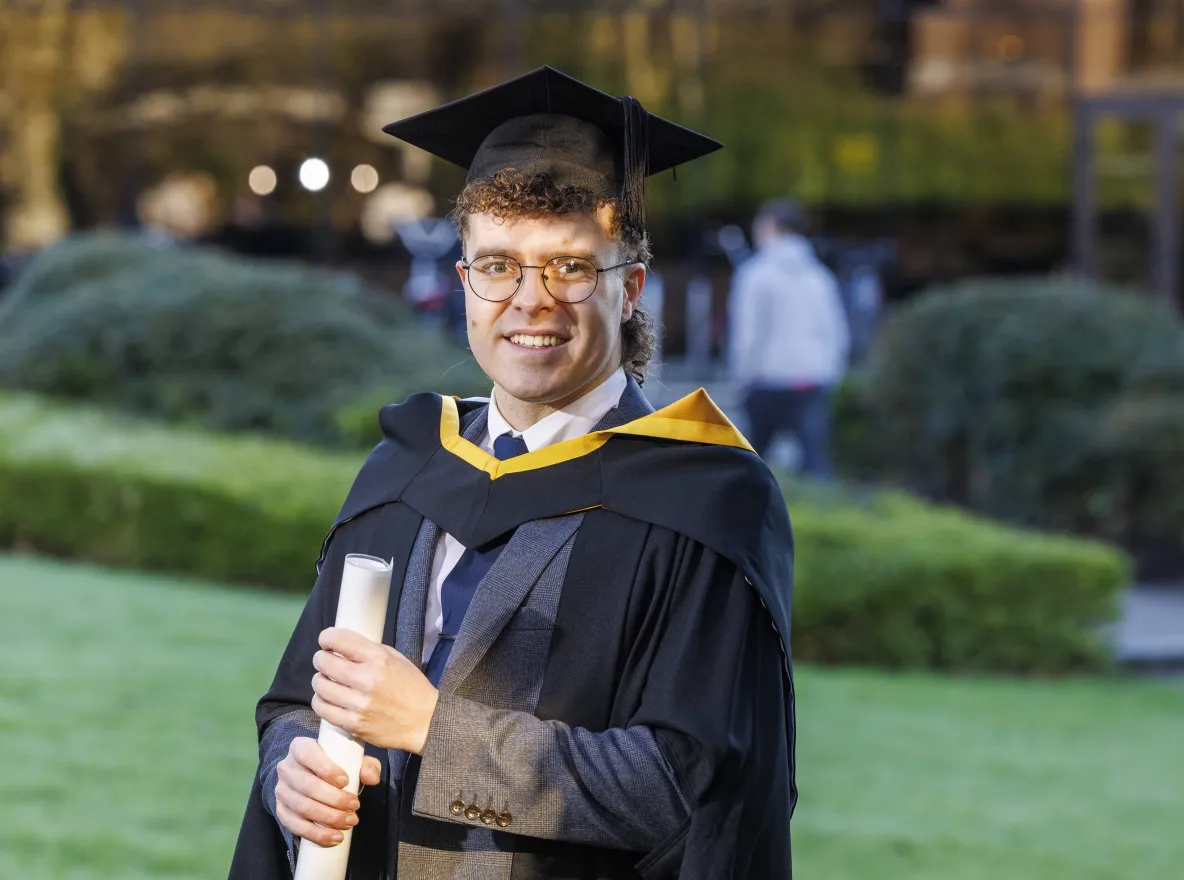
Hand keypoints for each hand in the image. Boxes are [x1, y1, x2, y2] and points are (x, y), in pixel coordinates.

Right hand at [274, 737, 381, 846]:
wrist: (312, 776)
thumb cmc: (335, 765)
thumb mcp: (352, 758)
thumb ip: (366, 765)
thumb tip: (372, 778)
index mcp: (300, 747)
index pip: (308, 755)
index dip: (327, 769)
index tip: (346, 781)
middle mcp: (286, 767)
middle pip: (307, 785)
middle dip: (334, 799)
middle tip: (355, 806)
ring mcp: (281, 790)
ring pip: (302, 807)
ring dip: (328, 818)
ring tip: (350, 821)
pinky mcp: (281, 810)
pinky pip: (295, 825)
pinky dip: (316, 834)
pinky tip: (334, 837)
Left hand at [311, 627, 439, 754]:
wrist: (424, 722)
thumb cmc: (411, 687)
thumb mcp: (396, 659)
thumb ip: (368, 651)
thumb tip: (341, 646)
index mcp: (379, 659)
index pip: (339, 639)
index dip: (327, 637)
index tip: (326, 641)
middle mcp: (366, 680)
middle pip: (323, 662)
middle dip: (321, 659)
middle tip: (326, 661)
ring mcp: (358, 704)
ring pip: (320, 686)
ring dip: (321, 681)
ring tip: (329, 682)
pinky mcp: (353, 724)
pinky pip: (322, 709)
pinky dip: (321, 701)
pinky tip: (329, 699)